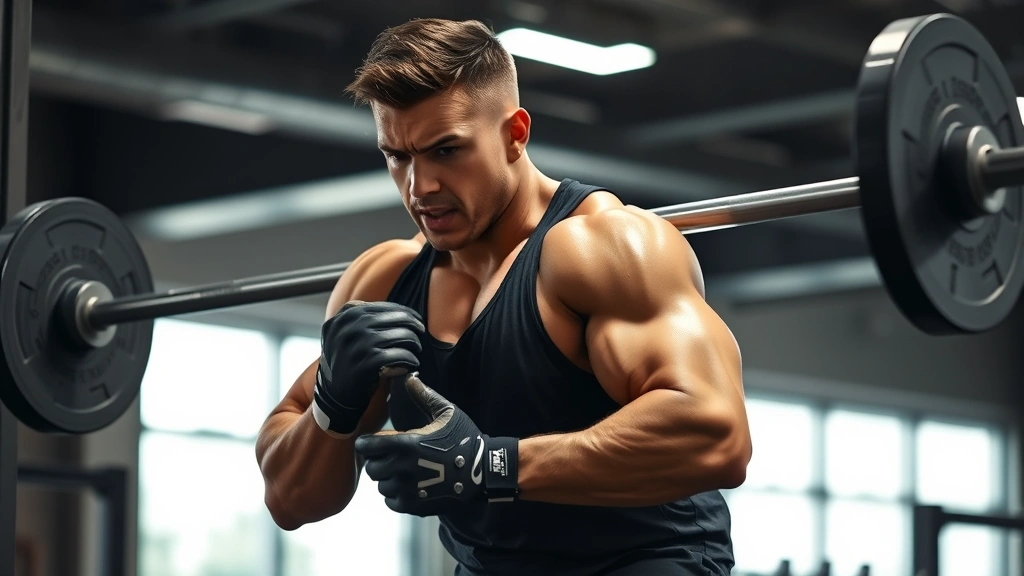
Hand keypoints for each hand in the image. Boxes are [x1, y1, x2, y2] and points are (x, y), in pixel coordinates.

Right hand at [312, 300, 424, 436]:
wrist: (334, 396)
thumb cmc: (349, 362)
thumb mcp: (347, 333)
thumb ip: (366, 319)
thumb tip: (406, 313)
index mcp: (345, 315)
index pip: (387, 307)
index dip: (407, 314)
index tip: (417, 323)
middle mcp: (348, 327)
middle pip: (397, 319)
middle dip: (414, 328)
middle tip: (419, 339)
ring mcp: (355, 345)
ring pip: (401, 335)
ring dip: (414, 344)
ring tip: (415, 352)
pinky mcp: (364, 365)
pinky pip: (399, 356)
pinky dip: (410, 360)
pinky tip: (412, 365)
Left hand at [354, 374, 519, 516]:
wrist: (483, 472)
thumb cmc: (465, 440)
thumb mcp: (447, 413)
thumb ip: (424, 395)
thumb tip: (410, 377)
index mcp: (405, 444)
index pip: (367, 446)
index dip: (367, 444)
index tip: (373, 443)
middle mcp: (402, 468)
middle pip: (372, 468)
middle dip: (378, 461)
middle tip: (391, 457)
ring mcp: (407, 489)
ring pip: (382, 486)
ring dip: (388, 479)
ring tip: (404, 471)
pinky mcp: (414, 506)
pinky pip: (391, 502)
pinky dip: (396, 495)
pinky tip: (410, 486)